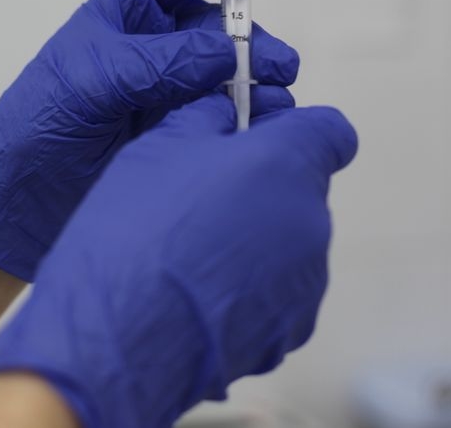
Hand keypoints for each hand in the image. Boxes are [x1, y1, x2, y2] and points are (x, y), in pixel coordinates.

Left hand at [0, 0, 299, 280]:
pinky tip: (269, 122)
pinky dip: (253, 115)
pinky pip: (226, 114)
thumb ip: (159, 62)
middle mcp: (154, 46)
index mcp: (126, 13)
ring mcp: (169, 90)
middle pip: (219, 25)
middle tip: (280, 65)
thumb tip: (224, 52)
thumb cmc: (38, 122)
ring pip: (230, 71)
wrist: (17, 199)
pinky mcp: (179, 133)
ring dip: (259, 78)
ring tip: (278, 98)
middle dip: (253, 37)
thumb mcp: (94, 79)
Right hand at [0, 94, 357, 427]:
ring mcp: (307, 282)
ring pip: (290, 244)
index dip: (298, 132)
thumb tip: (225, 115)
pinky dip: (249, 291)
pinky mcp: (292, 330)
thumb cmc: (135, 230)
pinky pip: (278, 294)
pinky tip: (197, 298)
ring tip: (192, 259)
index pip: (332, 132)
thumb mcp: (159, 147)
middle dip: (262, 190)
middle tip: (203, 202)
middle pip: (302, 191)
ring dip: (255, 242)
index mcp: (286, 164)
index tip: (260, 142)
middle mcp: (311, 221)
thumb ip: (206, 118)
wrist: (118, 335)